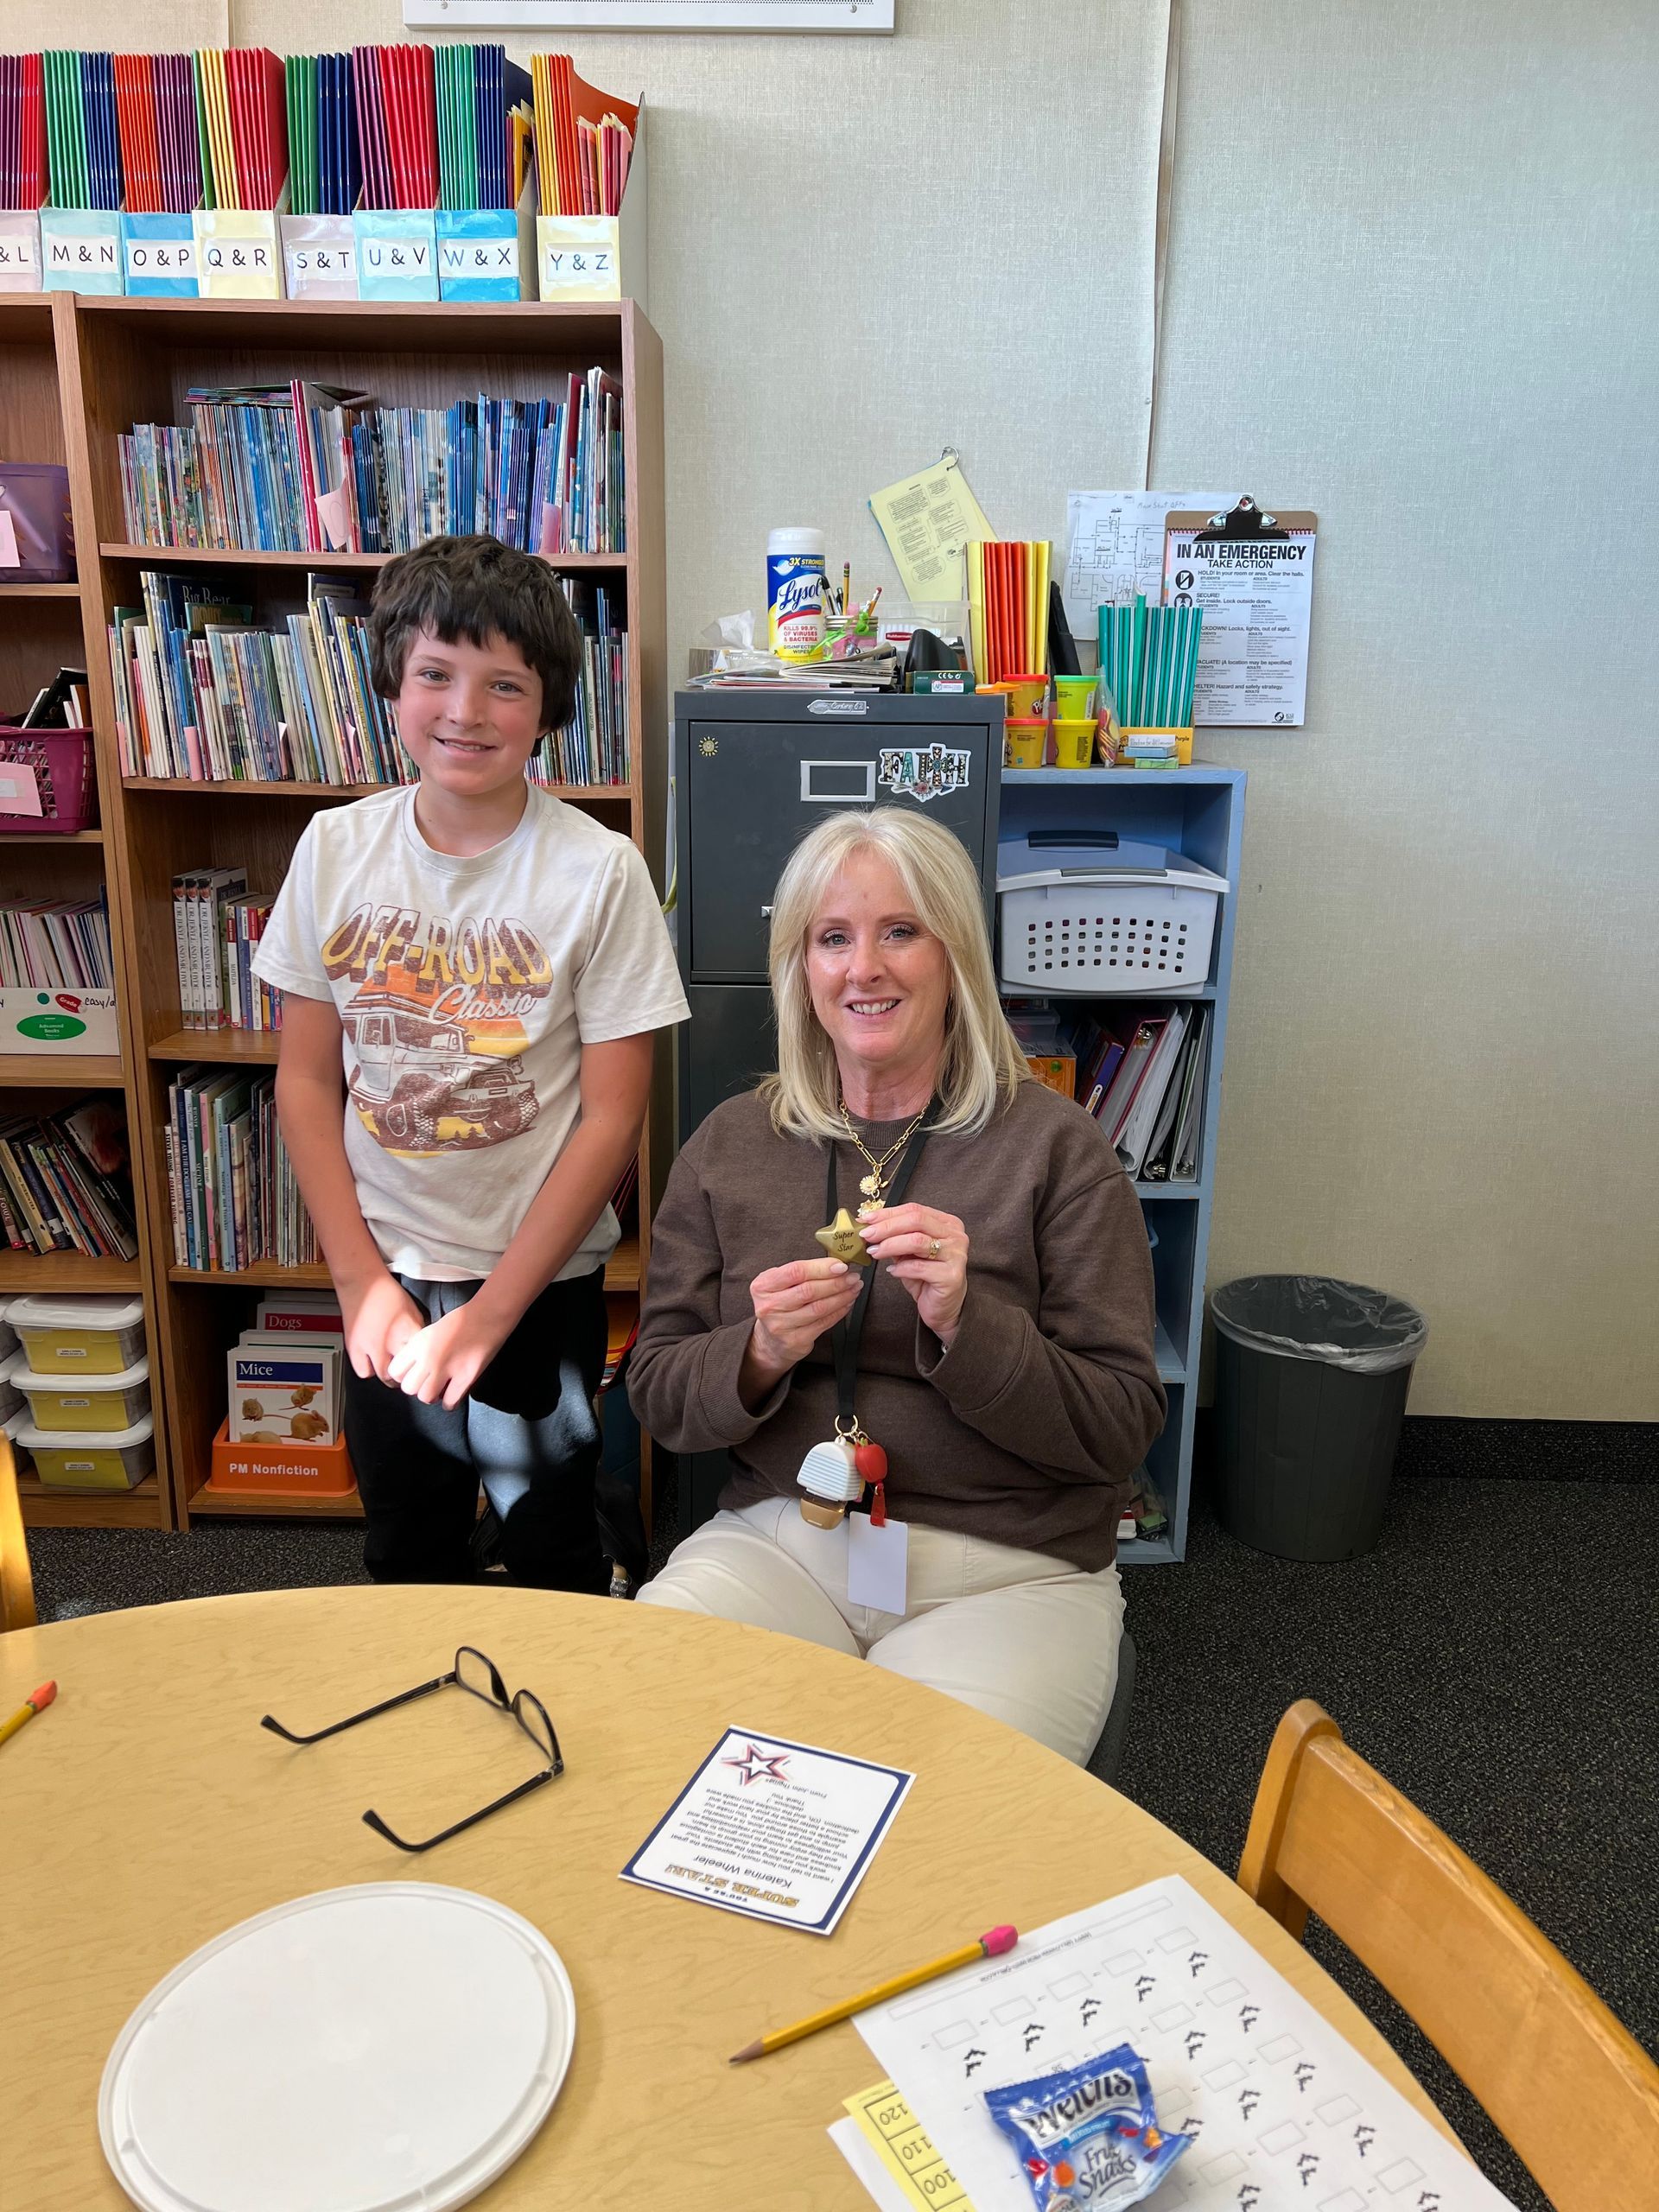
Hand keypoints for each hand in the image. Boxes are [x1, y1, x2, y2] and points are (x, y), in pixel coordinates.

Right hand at [338, 1269, 424, 1384]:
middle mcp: (389, 1341)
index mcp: (407, 1330)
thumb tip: (422, 1349)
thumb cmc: (388, 1293)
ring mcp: (370, 1346)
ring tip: (391, 1370)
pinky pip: (363, 1371)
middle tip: (408, 1373)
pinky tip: (373, 1362)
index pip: (420, 1359)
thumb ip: (417, 1332)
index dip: (423, 1365)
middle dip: (407, 1376)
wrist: (361, 1282)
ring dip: (389, 1376)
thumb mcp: (413, 1311)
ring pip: (383, 1375)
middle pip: (402, 1372)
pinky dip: (369, 1370)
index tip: (424, 1367)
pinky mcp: (353, 1348)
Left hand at [387, 1298, 513, 1409]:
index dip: (403, 1376)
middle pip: (409, 1388)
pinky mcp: (466, 1377)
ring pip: (426, 1397)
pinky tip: (452, 1395)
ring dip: (432, 1396)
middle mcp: (428, 1357)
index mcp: (418, 1344)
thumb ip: (417, 1351)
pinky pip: (449, 1402)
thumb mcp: (430, 1332)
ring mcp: (447, 1368)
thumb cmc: (460, 1321)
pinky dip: (449, 1403)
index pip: (395, 1372)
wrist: (487, 1315)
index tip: (412, 1374)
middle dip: (417, 1388)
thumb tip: (411, 1372)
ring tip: (440, 1389)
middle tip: (428, 1383)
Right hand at [745, 1257, 863, 1385]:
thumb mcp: (777, 1284)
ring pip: (819, 1308)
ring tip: (853, 1288)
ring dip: (842, 1296)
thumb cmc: (778, 1305)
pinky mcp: (796, 1340)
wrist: (769, 1340)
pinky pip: (824, 1323)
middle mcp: (769, 1306)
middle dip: (836, 1282)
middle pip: (809, 1290)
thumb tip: (834, 1264)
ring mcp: (782, 1325)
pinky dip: (839, 1311)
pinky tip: (847, 1303)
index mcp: (763, 1286)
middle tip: (852, 1277)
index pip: (795, 1272)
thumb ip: (800, 1273)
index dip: (821, 1268)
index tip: (841, 1265)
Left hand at [857, 1202, 969, 1347]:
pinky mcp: (952, 1276)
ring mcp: (956, 1255)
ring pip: (917, 1241)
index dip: (888, 1213)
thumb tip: (869, 1227)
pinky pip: (919, 1267)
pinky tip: (892, 1271)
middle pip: (916, 1221)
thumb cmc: (926, 1278)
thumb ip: (896, 1238)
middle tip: (867, 1235)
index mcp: (947, 1223)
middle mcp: (956, 1236)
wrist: (942, 1308)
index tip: (866, 1220)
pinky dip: (901, 1268)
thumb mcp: (909, 1253)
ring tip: (874, 1252)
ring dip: (890, 1245)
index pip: (915, 1209)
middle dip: (886, 1227)